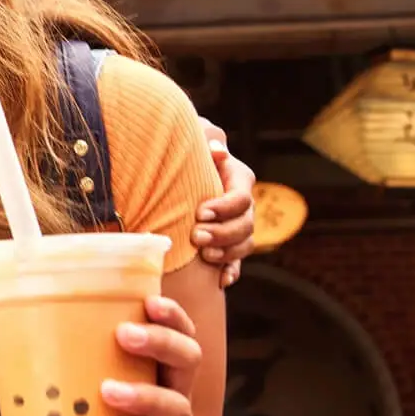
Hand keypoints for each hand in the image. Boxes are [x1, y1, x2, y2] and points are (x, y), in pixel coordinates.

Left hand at [0, 297, 201, 415]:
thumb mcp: (64, 387)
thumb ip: (26, 365)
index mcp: (151, 366)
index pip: (177, 331)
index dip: (172, 315)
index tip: (150, 300)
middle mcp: (171, 394)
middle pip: (188, 359)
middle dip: (162, 342)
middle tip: (125, 335)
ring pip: (179, 409)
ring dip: (147, 396)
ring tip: (109, 391)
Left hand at [194, 118, 254, 286]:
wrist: (168, 166)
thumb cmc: (179, 146)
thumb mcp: (191, 134)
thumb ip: (205, 138)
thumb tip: (218, 153)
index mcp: (237, 178)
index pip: (241, 198)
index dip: (224, 207)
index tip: (200, 212)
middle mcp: (242, 204)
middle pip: (246, 225)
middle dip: (223, 234)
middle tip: (196, 237)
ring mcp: (236, 225)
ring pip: (244, 245)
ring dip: (228, 253)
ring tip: (204, 256)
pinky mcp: (226, 243)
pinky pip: (236, 262)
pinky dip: (231, 271)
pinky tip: (221, 281)